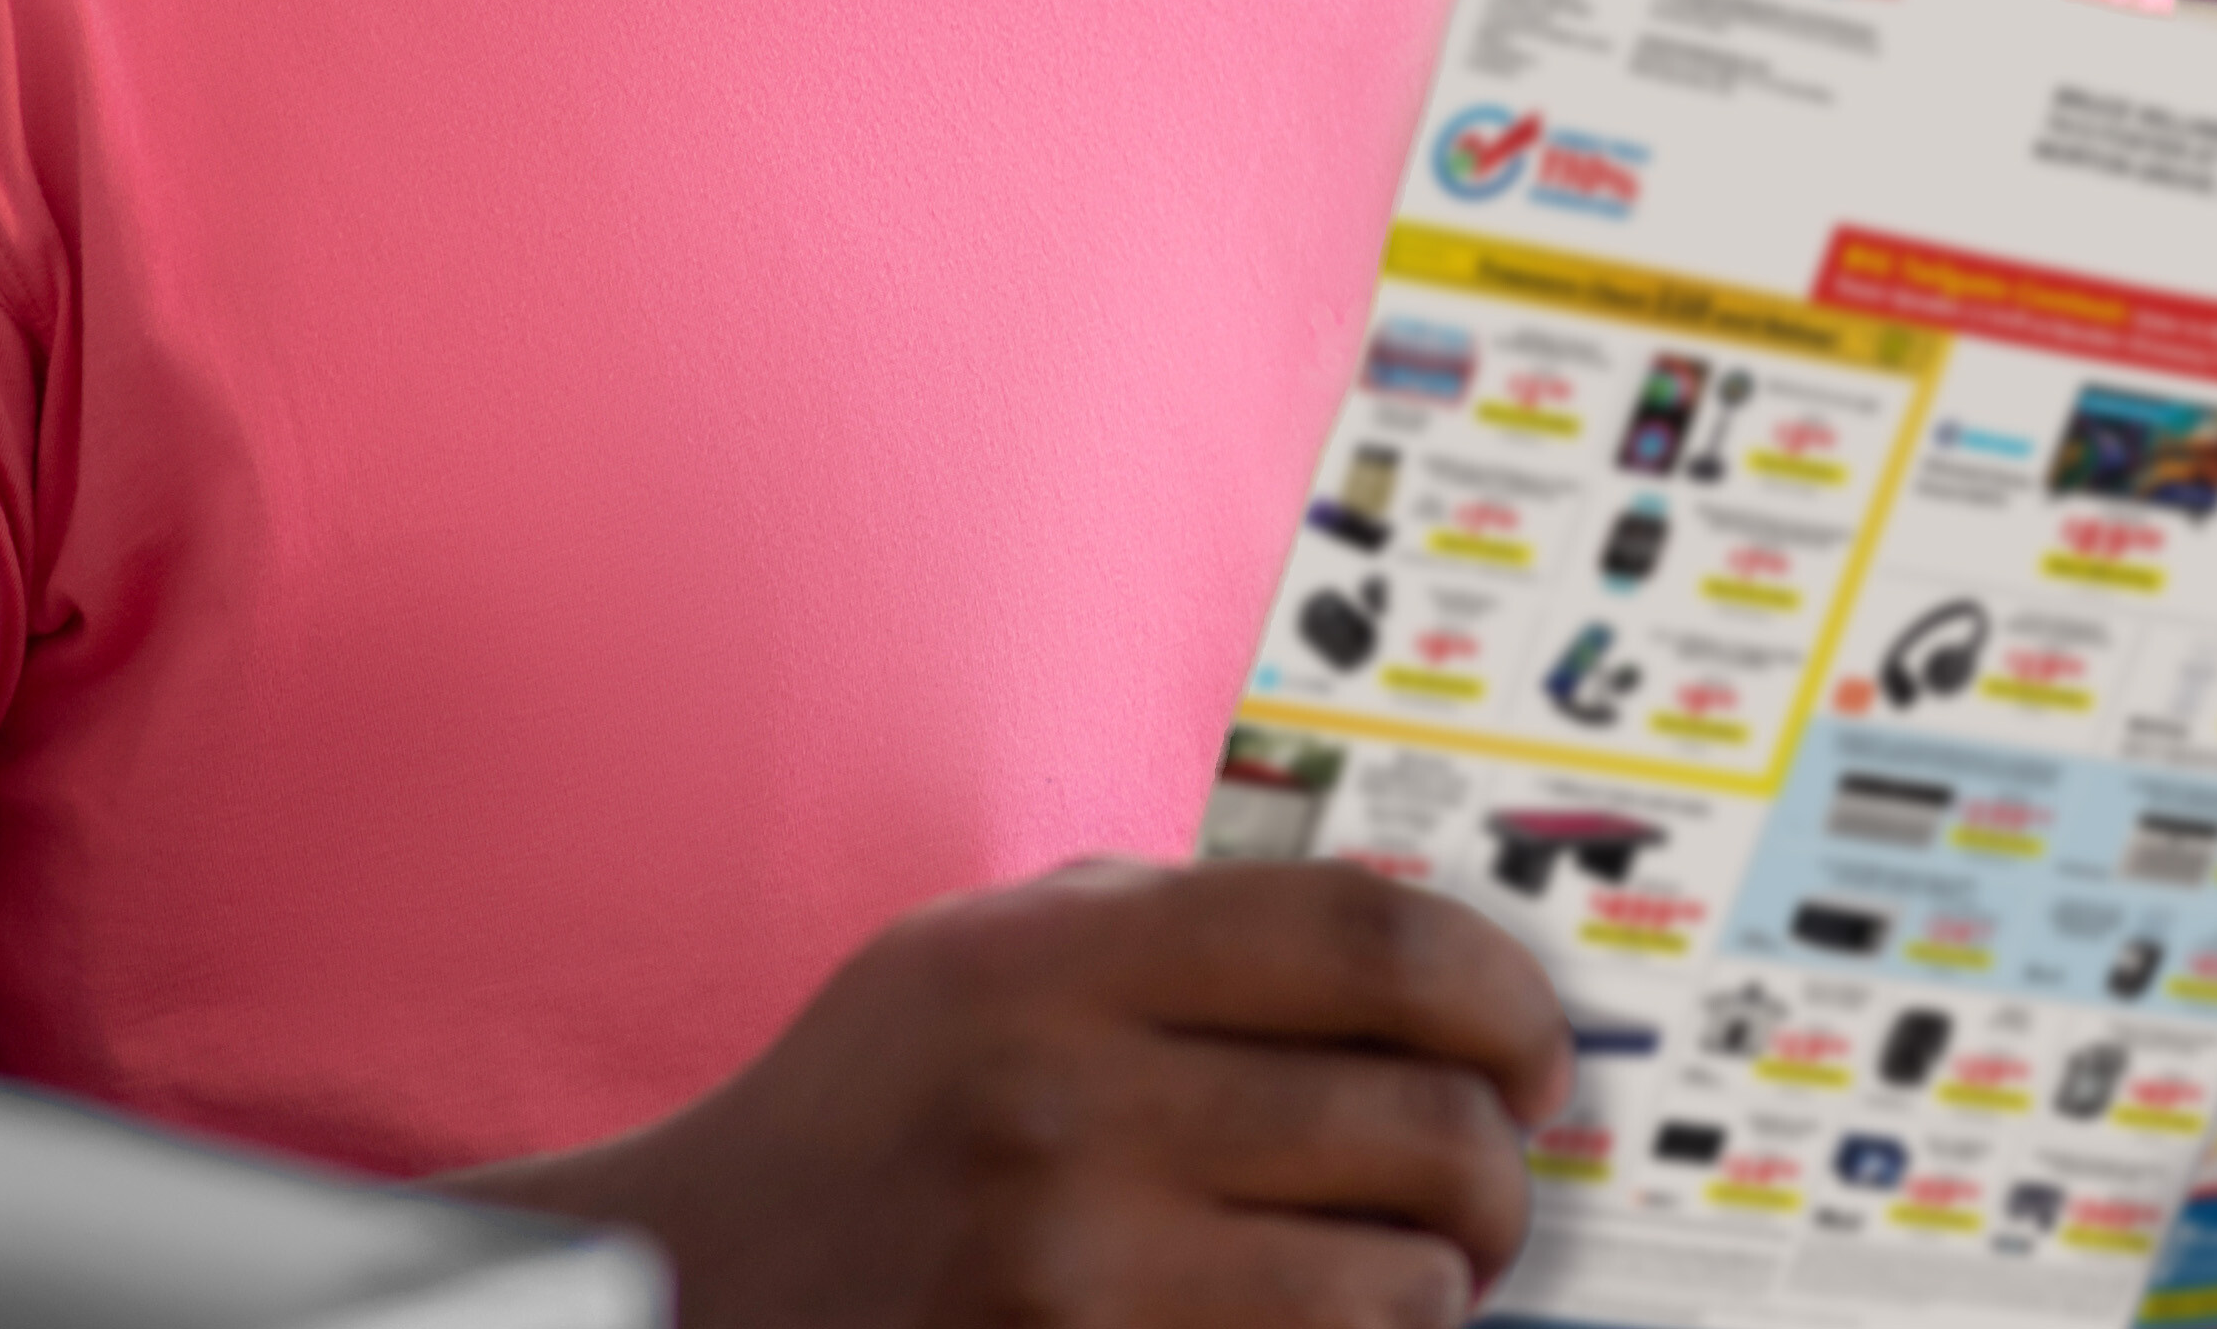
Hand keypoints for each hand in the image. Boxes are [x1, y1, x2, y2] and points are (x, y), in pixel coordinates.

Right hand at [476, 857, 1572, 1328]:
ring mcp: (1070, 1279)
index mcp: (1057, 962)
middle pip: (1421, 1118)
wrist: (680, 1304)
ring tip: (1414, 1274)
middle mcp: (1068, 1110)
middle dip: (1504, 1165)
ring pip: (1399, 1285)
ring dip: (1444, 1289)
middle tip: (1495, 1180)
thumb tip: (1415, 936)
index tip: (1536, 1047)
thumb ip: (1170, 925)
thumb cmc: (862, 1125)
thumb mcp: (976, 960)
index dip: (1505, 991)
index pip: (1375, 934)